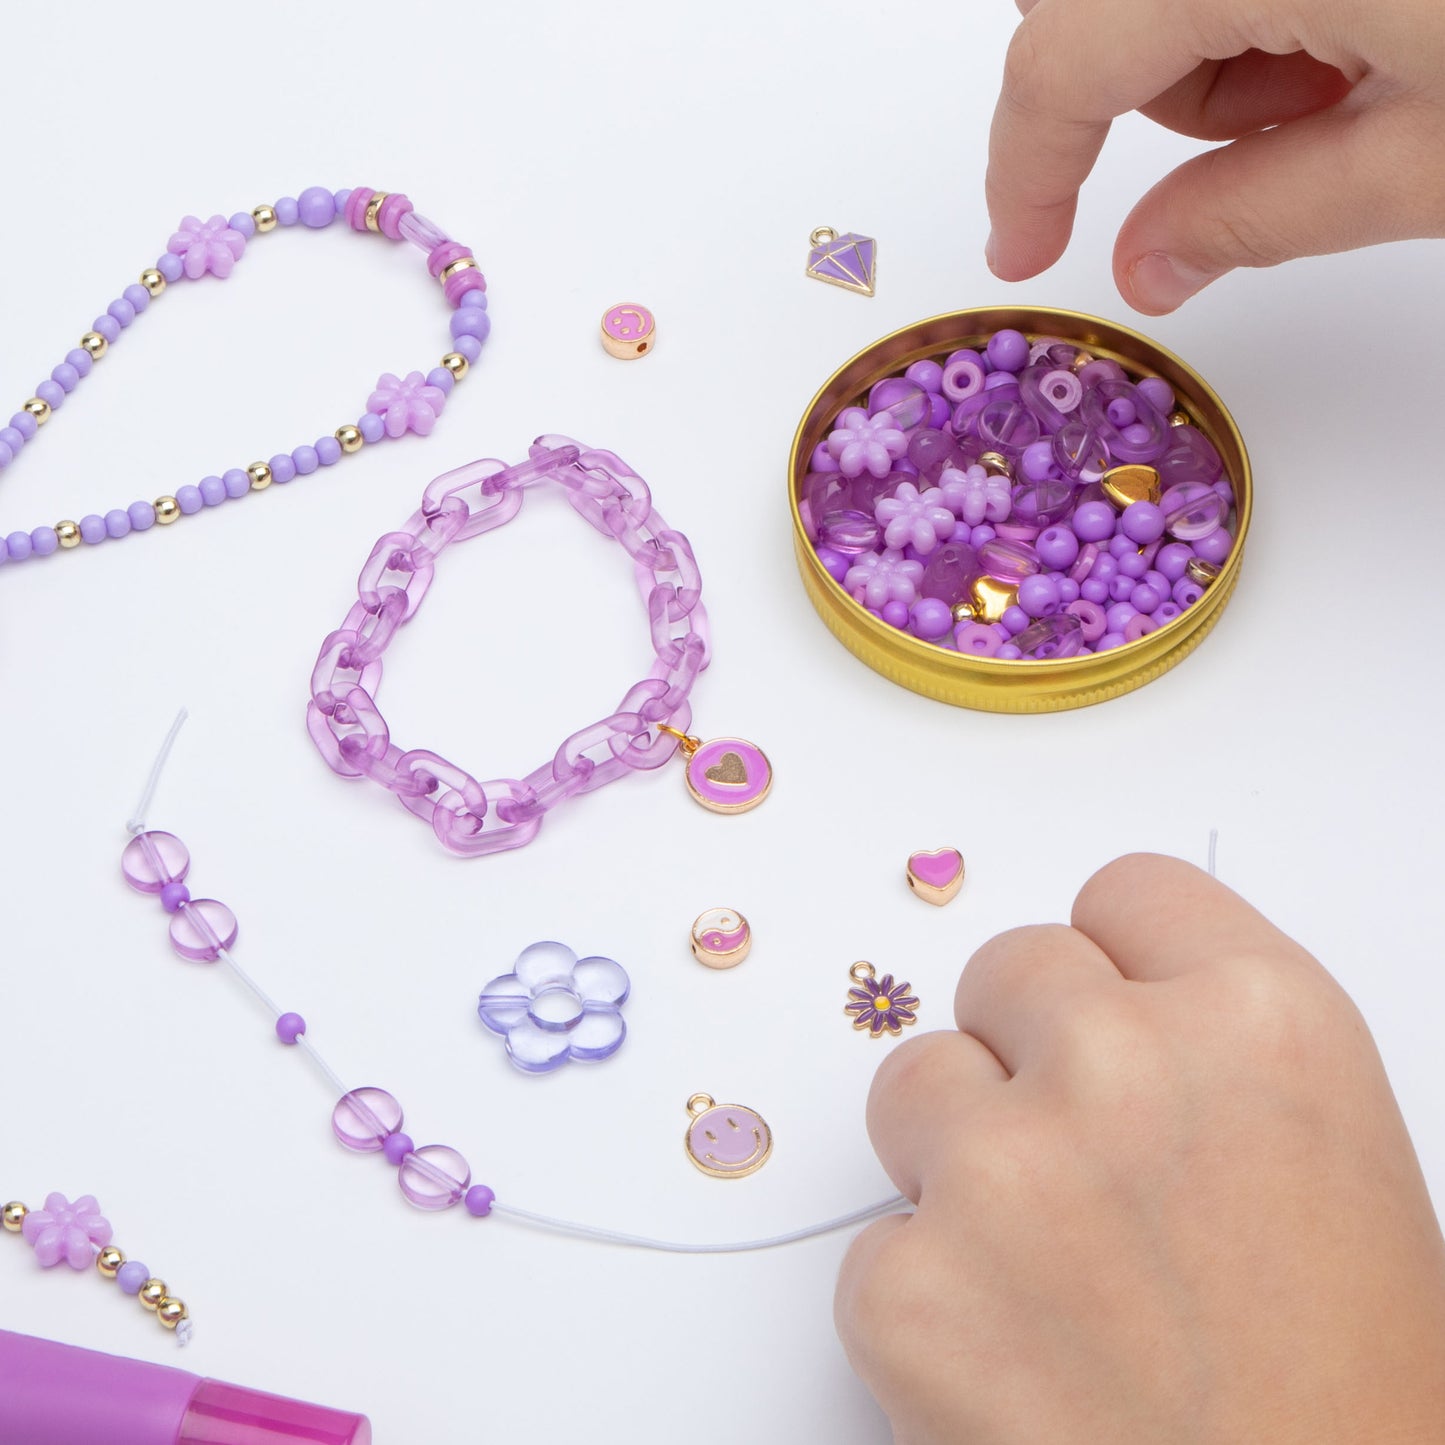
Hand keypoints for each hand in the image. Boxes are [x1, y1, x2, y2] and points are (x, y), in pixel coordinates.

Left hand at [836, 854, 1444, 1443]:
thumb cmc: (1350, 1396)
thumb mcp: (1334, 1165)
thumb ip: (1213, 1051)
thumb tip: (1108, 999)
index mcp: (1260, 1022)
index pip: (1123, 893)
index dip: (1114, 963)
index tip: (1106, 1014)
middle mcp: (1126, 1066)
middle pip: (1006, 969)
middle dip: (1026, 1053)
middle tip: (1077, 1168)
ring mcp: (1004, 1170)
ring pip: (915, 1083)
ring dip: (956, 1160)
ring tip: (1046, 1277)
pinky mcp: (907, 1287)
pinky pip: (876, 1243)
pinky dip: (923, 1302)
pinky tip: (1013, 1371)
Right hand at [984, 0, 1444, 311]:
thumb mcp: (1437, 162)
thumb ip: (1268, 210)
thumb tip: (1151, 261)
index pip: (1060, 57)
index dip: (1026, 169)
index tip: (1022, 246)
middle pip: (1103, 1)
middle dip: (1150, 91)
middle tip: (1266, 149)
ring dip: (1232, 39)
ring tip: (1363, 80)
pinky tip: (1386, 26)